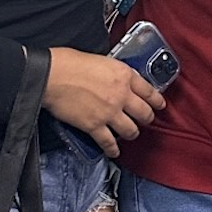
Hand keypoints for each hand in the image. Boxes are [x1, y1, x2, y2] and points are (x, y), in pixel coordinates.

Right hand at [42, 46, 163, 157]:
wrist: (51, 75)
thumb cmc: (69, 63)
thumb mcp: (102, 60)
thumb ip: (115, 73)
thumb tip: (117, 80)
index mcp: (124, 75)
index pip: (150, 91)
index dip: (157, 101)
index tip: (159, 105)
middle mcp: (121, 95)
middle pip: (144, 113)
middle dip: (147, 118)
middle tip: (145, 120)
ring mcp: (109, 112)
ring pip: (131, 130)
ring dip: (131, 133)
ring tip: (130, 134)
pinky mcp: (94, 126)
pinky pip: (109, 142)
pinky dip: (112, 150)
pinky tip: (114, 152)